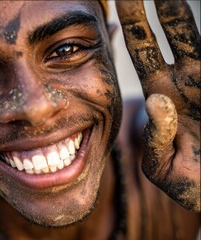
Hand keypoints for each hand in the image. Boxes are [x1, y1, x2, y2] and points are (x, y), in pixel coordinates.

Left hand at [116, 0, 199, 211]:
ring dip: (176, 15)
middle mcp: (183, 83)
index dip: (129, 31)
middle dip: (144, 15)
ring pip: (191, 39)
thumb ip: (159, 143)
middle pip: (161, 40)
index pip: (140, 56)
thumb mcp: (169, 170)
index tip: (113, 5)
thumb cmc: (198, 183)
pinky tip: (197, 9)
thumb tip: (157, 103)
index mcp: (162, 98)